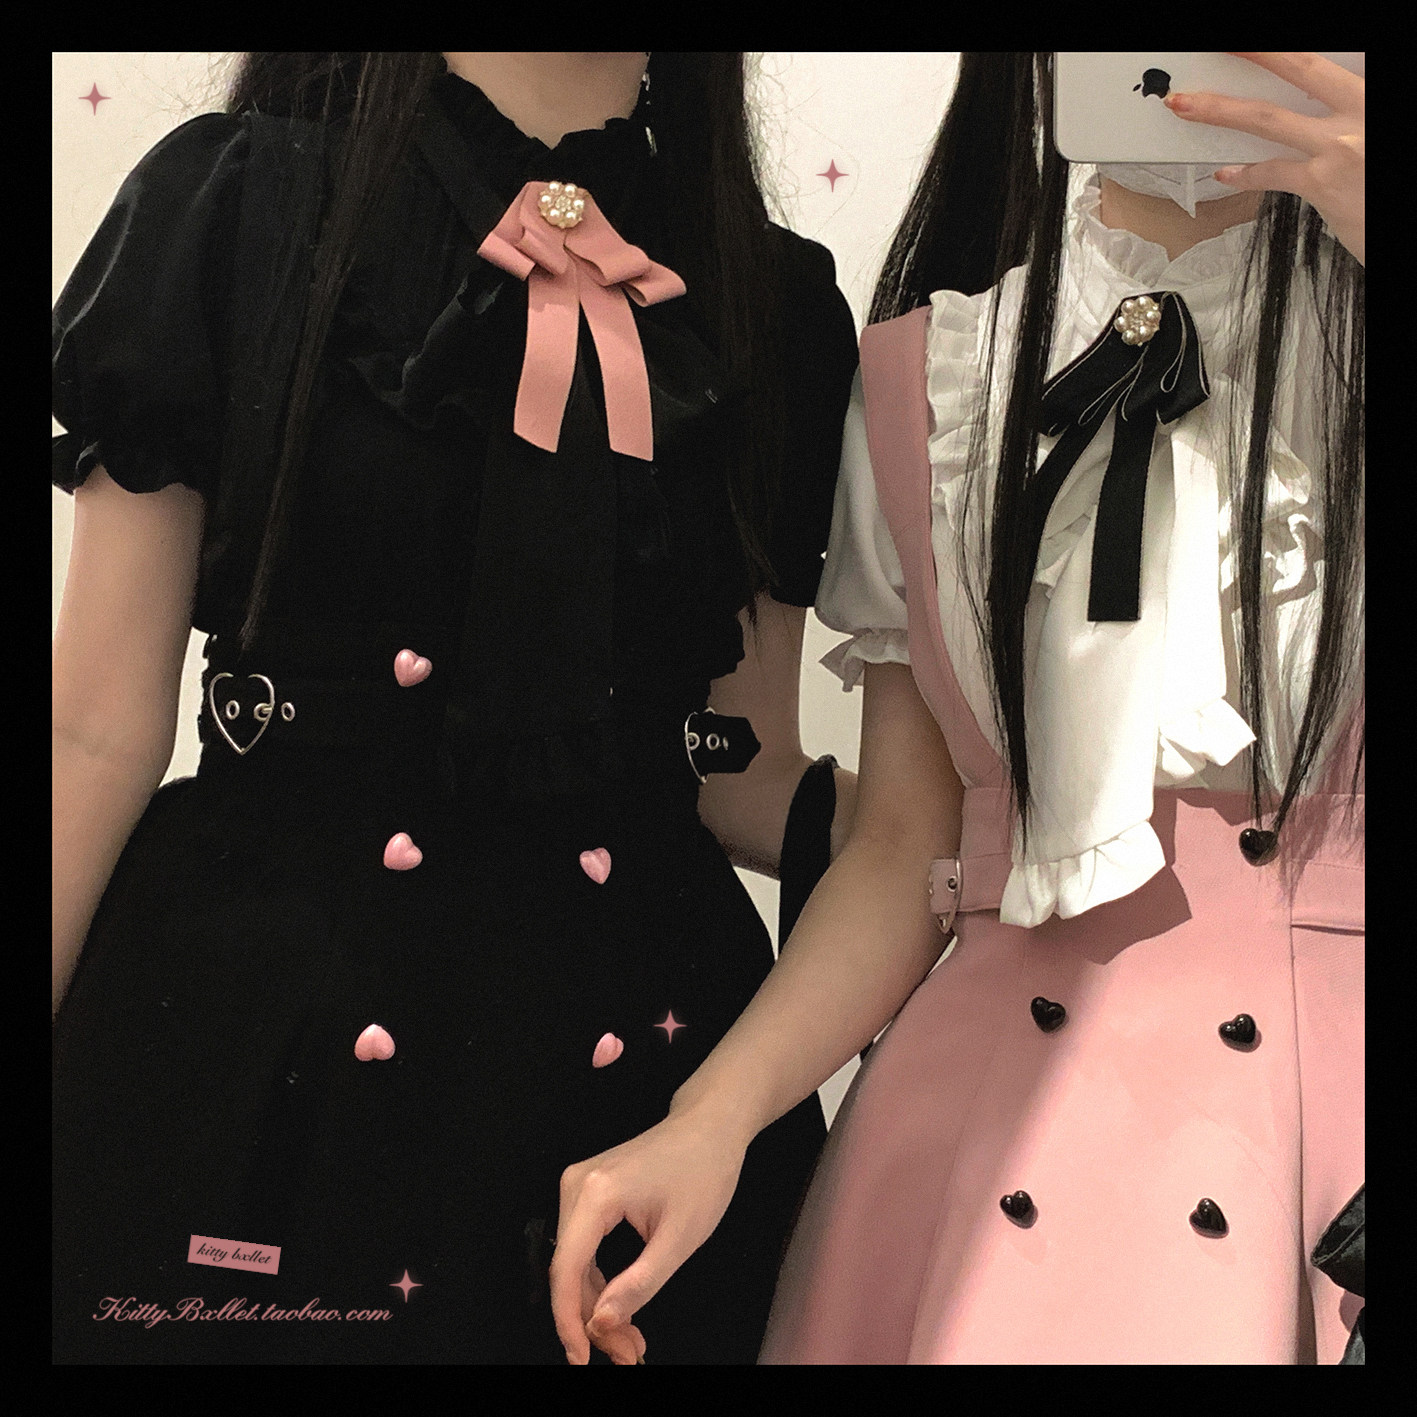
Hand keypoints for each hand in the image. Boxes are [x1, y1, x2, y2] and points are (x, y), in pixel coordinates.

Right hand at [550, 1106, 747, 1363]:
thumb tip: (600, 1323)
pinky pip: (584, 1247)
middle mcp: (576, 1186)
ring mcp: (579, 1185)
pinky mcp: (589, 1191)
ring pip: (574, 1263)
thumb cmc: (703, 1173)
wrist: (710, 1126)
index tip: (582, 1359)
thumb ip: (639, 1284)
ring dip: (596, 1304)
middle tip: (626, 1353)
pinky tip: (621, 1306)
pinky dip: (600, 1280)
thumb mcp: (680, 1238)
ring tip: (630, 1339)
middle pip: (568, 1270)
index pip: (565, 1270)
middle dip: (592, 1318)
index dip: (568, 1321)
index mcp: (595, 1194)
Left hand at [1164, 52, 1364, 264]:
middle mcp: (1360, 111)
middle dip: (1256, 54)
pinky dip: (1245, 173)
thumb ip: (1346, 111)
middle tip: (1221, 47)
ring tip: (1188, 106)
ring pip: (1269, 119)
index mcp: (1370, 93)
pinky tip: (1225, 173)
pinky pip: (1273, 172)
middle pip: (1299, 69)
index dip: (1284, 51)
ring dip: (1221, 110)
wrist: (1402, 223)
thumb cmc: (1382, 180)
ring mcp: (1340, 146)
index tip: (1255, 46)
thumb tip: (1312, 103)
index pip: (1323, 60)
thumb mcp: (1373, 129)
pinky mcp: (1323, 183)